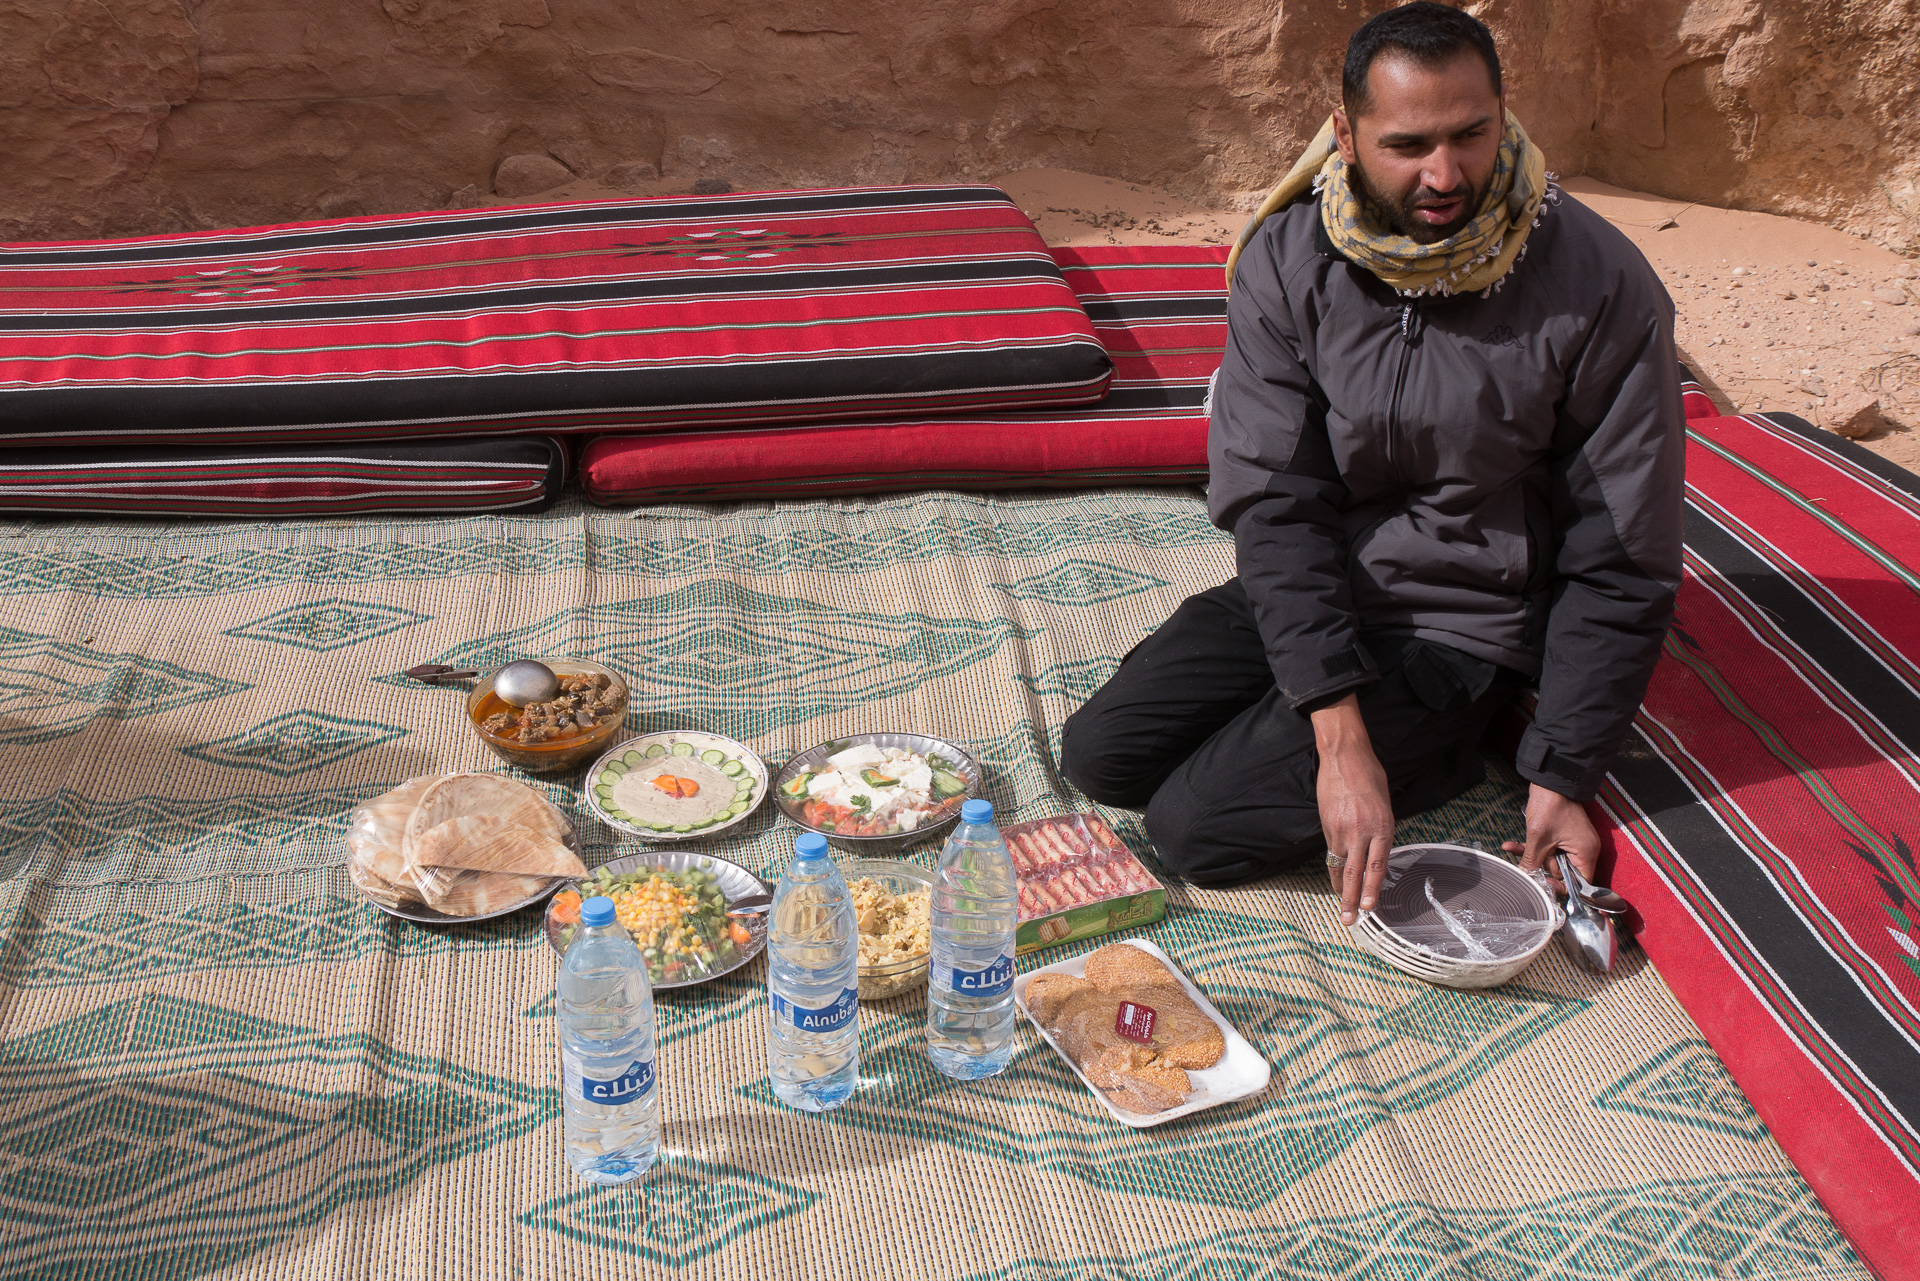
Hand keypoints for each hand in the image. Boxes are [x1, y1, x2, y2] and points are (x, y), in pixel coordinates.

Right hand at [1311, 694, 1394, 925]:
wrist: (1343, 755)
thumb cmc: (1369, 776)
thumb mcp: (1385, 804)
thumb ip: (1382, 831)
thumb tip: (1377, 853)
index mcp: (1381, 825)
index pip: (1377, 865)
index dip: (1372, 889)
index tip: (1369, 907)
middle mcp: (1360, 830)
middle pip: (1354, 872)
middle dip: (1351, 899)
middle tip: (1349, 920)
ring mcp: (1340, 828)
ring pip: (1339, 865)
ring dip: (1339, 887)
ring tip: (1341, 905)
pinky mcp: (1326, 824)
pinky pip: (1332, 850)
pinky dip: (1334, 866)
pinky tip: (1336, 877)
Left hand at [1501, 783, 1601, 893]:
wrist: (1550, 782)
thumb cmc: (1550, 807)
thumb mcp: (1538, 839)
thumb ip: (1533, 862)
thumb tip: (1526, 880)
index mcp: (1586, 853)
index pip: (1580, 883)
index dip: (1562, 886)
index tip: (1544, 883)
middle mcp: (1582, 850)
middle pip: (1562, 871)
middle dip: (1542, 865)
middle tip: (1530, 859)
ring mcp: (1572, 842)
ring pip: (1550, 858)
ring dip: (1533, 854)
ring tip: (1514, 847)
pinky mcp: (1561, 835)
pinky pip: (1547, 847)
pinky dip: (1532, 846)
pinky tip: (1510, 845)